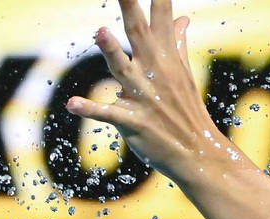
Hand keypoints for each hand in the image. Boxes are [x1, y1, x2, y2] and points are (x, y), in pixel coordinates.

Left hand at [65, 0, 237, 179]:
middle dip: (131, 8)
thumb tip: (183, 18)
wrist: (198, 154)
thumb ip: (177, 43)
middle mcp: (155, 72)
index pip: (162, 18)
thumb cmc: (187, 112)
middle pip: (139, 33)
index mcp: (166, 58)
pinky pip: (109, 114)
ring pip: (123, 70)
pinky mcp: (134, 122)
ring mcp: (144, 97)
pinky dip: (90, 109)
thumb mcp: (184, 74)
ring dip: (111, 51)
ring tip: (100, 32)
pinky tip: (72, 104)